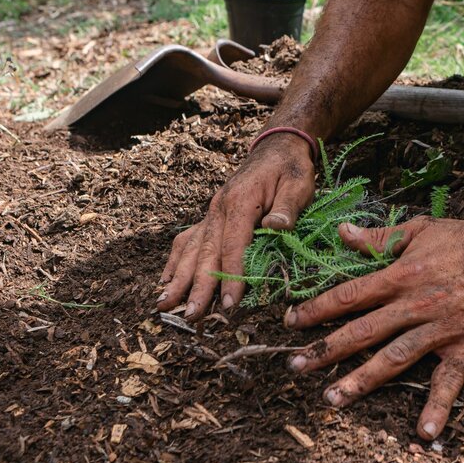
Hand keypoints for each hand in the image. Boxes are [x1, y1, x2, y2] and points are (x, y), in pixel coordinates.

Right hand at [158, 133, 315, 318]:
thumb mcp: (299, 183)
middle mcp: (218, 209)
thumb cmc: (290, 168)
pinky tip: (167, 280)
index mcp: (240, 202)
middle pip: (205, 252)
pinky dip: (176, 261)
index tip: (230, 303)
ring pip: (191, 249)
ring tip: (165, 304)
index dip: (231, 275)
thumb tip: (276, 226)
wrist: (277, 147)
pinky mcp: (211, 217)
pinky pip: (188, 240)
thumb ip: (288, 206)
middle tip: (190, 315)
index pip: (233, 245)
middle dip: (197, 286)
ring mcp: (211, 213)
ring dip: (178, 278)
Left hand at [284, 215, 463, 439]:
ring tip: (333, 399)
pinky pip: (449, 382)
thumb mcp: (420, 229)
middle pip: (363, 331)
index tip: (292, 322)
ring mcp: (441, 330)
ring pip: (394, 359)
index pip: (350, 295)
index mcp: (402, 276)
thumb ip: (379, 237)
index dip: (318, 309)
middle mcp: (416, 306)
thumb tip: (341, 233)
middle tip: (295, 366)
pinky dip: (438, 408)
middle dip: (326, 350)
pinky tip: (423, 432)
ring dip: (362, 380)